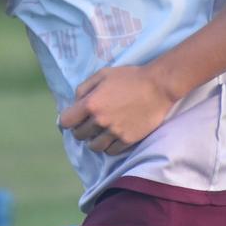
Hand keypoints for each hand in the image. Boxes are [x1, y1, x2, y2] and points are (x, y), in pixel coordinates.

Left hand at [58, 65, 176, 155]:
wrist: (158, 86)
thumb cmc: (130, 77)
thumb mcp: (103, 74)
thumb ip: (84, 88)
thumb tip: (75, 103)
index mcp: (91, 103)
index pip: (66, 121)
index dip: (67, 120)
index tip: (72, 119)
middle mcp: (100, 120)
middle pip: (79, 135)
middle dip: (81, 129)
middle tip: (89, 124)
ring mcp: (114, 132)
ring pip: (94, 147)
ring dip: (94, 140)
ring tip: (100, 133)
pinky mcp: (128, 140)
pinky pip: (111, 151)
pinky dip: (109, 146)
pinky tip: (113, 137)